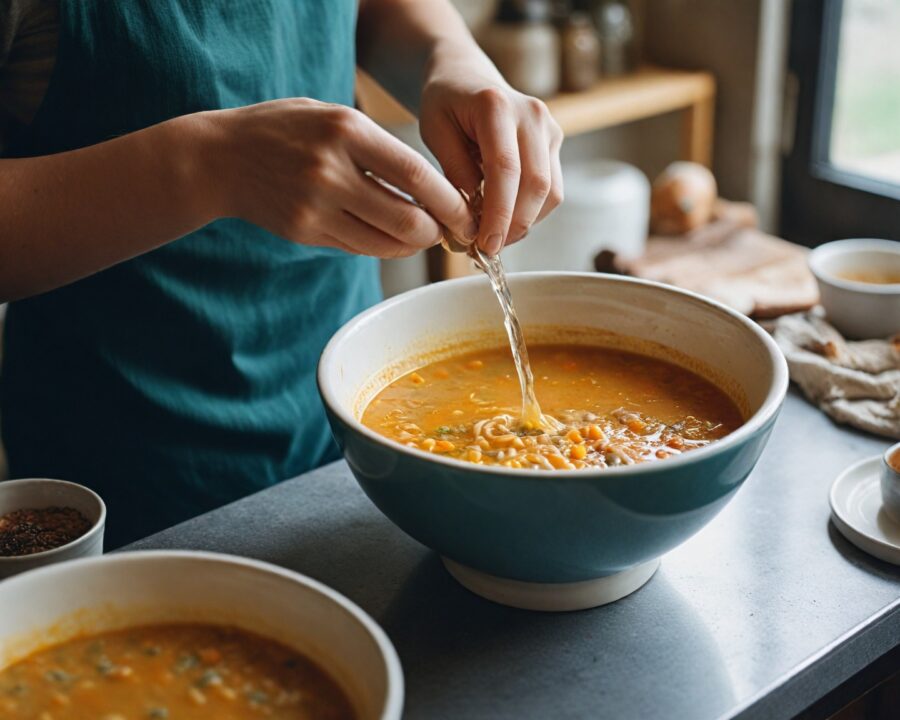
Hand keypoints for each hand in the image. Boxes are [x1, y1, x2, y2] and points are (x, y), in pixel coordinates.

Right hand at [213, 99, 475, 257]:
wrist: (221, 158)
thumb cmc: (286, 130)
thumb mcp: (333, 115)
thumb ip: (379, 147)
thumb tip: (434, 190)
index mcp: (346, 131)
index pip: (416, 175)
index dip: (450, 201)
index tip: (466, 212)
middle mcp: (331, 171)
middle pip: (406, 220)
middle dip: (437, 232)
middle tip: (449, 230)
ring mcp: (315, 206)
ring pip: (385, 243)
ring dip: (412, 244)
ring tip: (422, 233)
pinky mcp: (304, 232)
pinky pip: (360, 249)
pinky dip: (383, 246)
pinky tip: (389, 236)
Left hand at [419, 64, 563, 254]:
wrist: (467, 76)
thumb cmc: (446, 103)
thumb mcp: (434, 131)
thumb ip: (454, 170)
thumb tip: (473, 216)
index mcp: (497, 106)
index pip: (506, 169)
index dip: (498, 214)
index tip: (484, 244)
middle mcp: (532, 114)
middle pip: (536, 184)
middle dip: (514, 225)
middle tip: (489, 249)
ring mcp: (549, 127)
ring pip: (551, 192)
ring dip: (525, 223)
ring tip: (495, 236)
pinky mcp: (555, 142)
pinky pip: (552, 188)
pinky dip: (531, 212)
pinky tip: (506, 219)